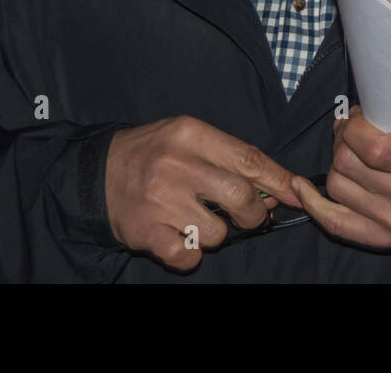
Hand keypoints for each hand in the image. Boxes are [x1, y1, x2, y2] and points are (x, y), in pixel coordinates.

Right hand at [104, 116, 300, 271]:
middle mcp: (177, 165)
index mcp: (191, 134)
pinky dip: (190, 254)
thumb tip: (276, 188)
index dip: (278, 180)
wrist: (96, 174)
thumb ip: (229, 157)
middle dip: (254, 213)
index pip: (249, 159)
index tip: (295, 193)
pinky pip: (189, 257)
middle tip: (248, 216)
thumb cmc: (152, 154)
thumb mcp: (188, 137)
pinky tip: (180, 237)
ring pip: (217, 232)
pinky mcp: (146, 232)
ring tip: (197, 220)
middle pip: (241, 197)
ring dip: (216, 233)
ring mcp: (161, 200)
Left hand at [292, 106, 390, 248]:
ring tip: (349, 154)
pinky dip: (312, 202)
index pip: (372, 147)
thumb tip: (346, 117)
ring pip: (336, 185)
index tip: (357, 120)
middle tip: (351, 134)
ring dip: (335, 165)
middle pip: (347, 163)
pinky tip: (300, 186)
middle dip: (341, 141)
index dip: (353, 128)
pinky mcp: (381, 237)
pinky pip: (333, 221)